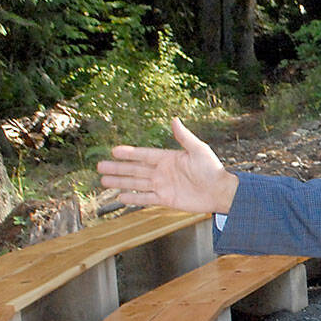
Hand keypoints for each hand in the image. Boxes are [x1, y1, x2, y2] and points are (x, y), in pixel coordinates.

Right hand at [97, 118, 238, 212]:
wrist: (220, 191)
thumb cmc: (212, 169)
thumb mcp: (199, 150)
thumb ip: (184, 137)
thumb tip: (174, 119)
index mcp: (168, 158)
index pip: (143, 155)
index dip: (129, 153)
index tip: (114, 151)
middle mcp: (162, 172)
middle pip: (135, 170)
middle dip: (117, 168)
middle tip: (99, 166)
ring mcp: (163, 186)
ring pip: (136, 184)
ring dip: (120, 182)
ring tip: (103, 181)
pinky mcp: (166, 200)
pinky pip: (145, 199)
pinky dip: (133, 198)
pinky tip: (120, 197)